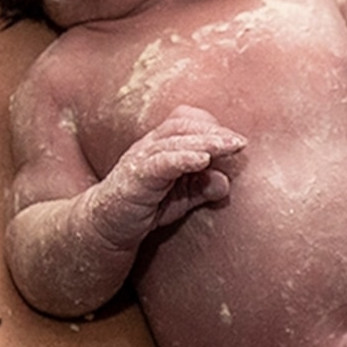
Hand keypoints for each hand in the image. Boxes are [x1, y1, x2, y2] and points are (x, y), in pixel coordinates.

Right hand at [91, 106, 243, 247]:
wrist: (105, 224)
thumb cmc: (146, 206)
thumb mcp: (182, 197)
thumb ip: (203, 188)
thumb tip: (226, 182)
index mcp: (161, 144)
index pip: (187, 122)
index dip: (212, 127)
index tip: (237, 141)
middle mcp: (150, 145)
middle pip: (183, 126)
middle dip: (214, 132)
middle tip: (240, 142)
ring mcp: (140, 159)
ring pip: (174, 141)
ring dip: (205, 142)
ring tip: (229, 146)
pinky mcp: (135, 177)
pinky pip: (160, 162)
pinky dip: (182, 158)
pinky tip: (201, 160)